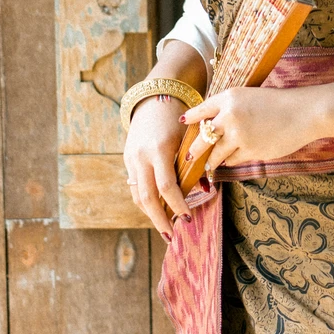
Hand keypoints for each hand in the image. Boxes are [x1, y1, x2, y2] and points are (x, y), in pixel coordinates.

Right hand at [123, 93, 188, 240]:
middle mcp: (141, 156)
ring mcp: (131, 158)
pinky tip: (157, 209)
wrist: (157, 96)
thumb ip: (195, 163)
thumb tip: (205, 189)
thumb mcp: (190, 137)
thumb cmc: (180, 116)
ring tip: (165, 226)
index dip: (177, 205)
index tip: (188, 218)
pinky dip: (145, 200)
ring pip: (138, 195)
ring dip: (151, 213)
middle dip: (160, 219)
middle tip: (171, 236)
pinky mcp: (127, 158)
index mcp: (159, 149)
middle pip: (147, 198)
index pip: (167, 186)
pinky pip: (135, 186)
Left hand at [181, 84, 324, 171]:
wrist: (303, 113)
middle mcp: (230, 115)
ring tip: (209, 164)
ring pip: (216, 154)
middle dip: (194, 151)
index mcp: (229, 97)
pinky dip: (231, 160)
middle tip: (188, 157)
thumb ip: (229, 108)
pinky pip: (232, 160)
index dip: (191, 118)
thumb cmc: (278, 104)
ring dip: (212, 160)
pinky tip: (232, 159)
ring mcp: (239, 135)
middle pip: (202, 138)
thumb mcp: (250, 96)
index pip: (202, 109)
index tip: (183, 123)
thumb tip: (211, 126)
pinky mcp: (250, 150)